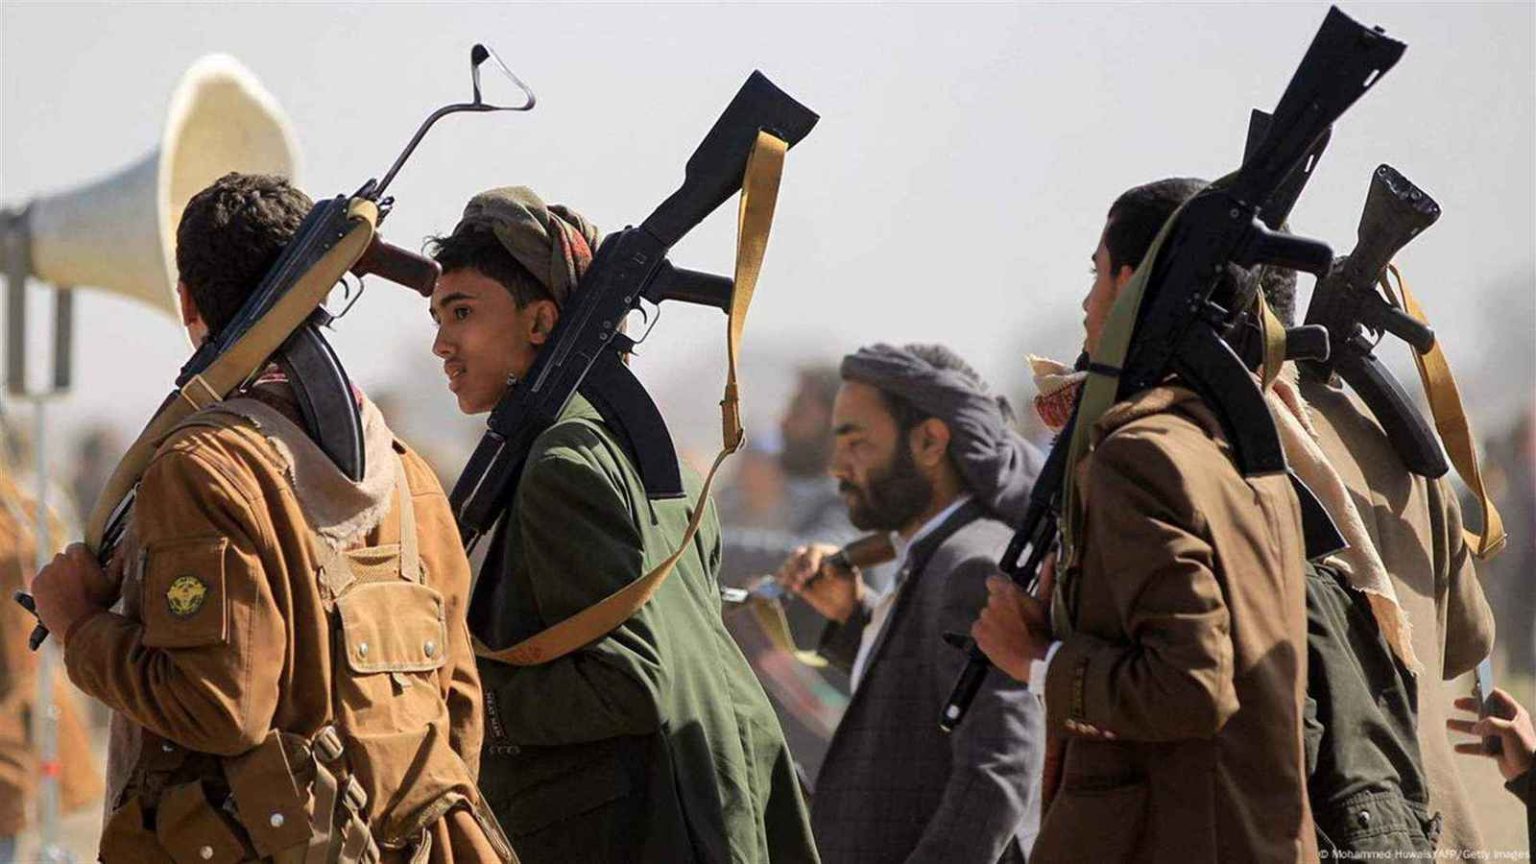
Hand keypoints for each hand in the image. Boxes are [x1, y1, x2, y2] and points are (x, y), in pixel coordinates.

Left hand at [30, 543, 112, 643]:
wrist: (77, 624)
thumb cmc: (99, 602)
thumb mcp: (114, 581)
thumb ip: (118, 560)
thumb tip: (124, 545)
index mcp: (79, 555)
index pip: (78, 547)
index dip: (83, 558)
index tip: (87, 569)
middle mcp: (60, 560)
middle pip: (64, 558)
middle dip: (70, 566)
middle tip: (79, 583)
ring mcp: (46, 572)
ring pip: (52, 570)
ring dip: (58, 576)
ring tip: (69, 593)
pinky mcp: (36, 584)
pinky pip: (42, 581)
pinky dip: (48, 587)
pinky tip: (59, 598)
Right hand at [776, 543, 861, 622]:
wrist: (847, 607)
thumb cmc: (851, 589)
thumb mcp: (848, 580)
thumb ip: (839, 573)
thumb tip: (827, 567)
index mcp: (828, 553)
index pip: (814, 550)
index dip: (810, 560)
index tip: (810, 573)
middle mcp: (815, 559)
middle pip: (798, 555)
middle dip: (795, 565)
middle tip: (799, 579)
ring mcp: (806, 570)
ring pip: (791, 566)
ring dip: (787, 572)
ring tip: (787, 582)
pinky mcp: (800, 583)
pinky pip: (788, 579)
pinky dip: (783, 581)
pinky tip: (782, 584)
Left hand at [970, 554, 1055, 683]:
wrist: (1038, 660)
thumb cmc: (1044, 632)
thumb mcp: (1046, 602)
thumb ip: (1046, 576)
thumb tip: (1052, 555)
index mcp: (1009, 591)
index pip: (993, 582)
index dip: (1001, 591)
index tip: (1009, 601)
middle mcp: (993, 602)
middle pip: (991, 602)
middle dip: (1000, 609)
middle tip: (1015, 621)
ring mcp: (985, 619)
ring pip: (985, 617)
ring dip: (993, 622)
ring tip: (1009, 634)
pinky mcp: (979, 634)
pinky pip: (978, 631)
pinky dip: (986, 635)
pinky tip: (1000, 641)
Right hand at [1448, 688, 1534, 781]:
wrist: (1529, 774)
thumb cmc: (1524, 748)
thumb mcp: (1509, 730)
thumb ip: (1490, 724)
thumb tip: (1475, 727)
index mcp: (1514, 714)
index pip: (1499, 697)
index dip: (1485, 691)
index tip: (1472, 690)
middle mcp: (1507, 723)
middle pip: (1485, 710)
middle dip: (1470, 706)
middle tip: (1456, 704)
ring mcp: (1501, 737)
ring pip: (1478, 729)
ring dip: (1463, 726)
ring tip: (1449, 724)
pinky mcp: (1496, 750)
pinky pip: (1478, 746)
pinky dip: (1468, 746)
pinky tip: (1457, 748)